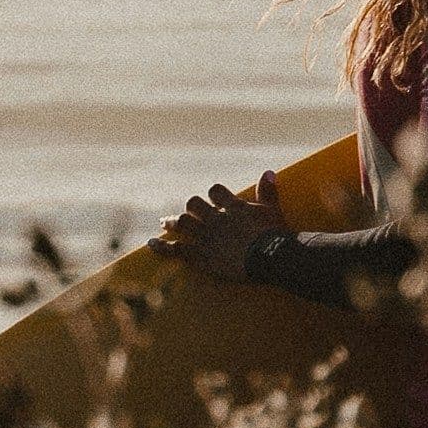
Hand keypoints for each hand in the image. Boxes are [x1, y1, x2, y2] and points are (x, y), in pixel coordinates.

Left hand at [149, 172, 285, 282]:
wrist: (269, 256)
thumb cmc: (275, 235)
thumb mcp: (272, 210)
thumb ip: (268, 191)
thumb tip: (268, 171)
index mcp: (233, 206)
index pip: (216, 191)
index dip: (212, 195)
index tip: (212, 198)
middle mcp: (216, 218)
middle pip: (194, 205)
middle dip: (190, 208)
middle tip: (186, 212)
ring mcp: (206, 236)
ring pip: (183, 223)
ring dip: (173, 222)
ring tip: (165, 223)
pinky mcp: (200, 255)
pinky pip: (176, 249)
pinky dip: (162, 246)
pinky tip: (152, 244)